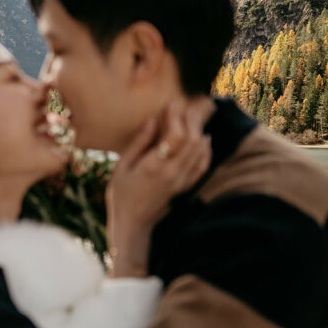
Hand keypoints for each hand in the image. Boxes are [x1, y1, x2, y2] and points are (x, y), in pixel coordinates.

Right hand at [107, 99, 213, 277]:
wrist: (132, 223)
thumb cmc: (121, 194)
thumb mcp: (122, 166)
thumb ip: (139, 143)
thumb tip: (152, 120)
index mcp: (153, 166)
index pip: (175, 136)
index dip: (177, 117)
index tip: (173, 103)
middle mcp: (172, 173)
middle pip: (191, 141)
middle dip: (191, 120)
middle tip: (187, 106)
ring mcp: (181, 181)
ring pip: (199, 152)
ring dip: (199, 132)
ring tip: (195, 117)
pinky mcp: (184, 187)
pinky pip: (202, 166)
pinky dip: (206, 151)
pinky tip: (204, 140)